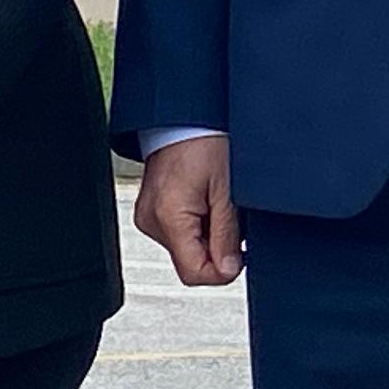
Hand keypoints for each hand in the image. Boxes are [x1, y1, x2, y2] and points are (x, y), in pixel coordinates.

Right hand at [134, 133, 240, 287]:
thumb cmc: (204, 141)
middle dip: (216, 248)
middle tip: (230, 216)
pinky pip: (177, 232)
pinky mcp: (150, 210)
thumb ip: (226, 235)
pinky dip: (196, 224)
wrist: (183, 116)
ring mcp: (148, 215)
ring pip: (185, 248)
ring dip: (207, 235)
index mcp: (168, 216)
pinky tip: (204, 200)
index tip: (241, 254)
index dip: (222, 271)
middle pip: (189, 261)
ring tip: (215, 202)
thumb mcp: (227, 190)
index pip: (193, 273)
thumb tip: (229, 269)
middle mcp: (151, 220)